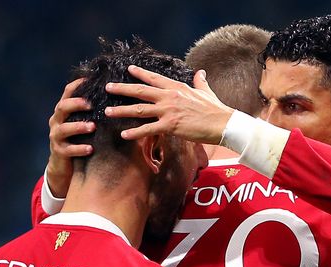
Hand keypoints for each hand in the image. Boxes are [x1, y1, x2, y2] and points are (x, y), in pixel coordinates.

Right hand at [46, 79, 95, 197]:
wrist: (65, 166)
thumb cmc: (80, 139)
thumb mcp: (85, 123)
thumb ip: (94, 112)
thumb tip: (120, 98)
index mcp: (64, 111)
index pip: (67, 92)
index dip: (77, 85)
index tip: (91, 78)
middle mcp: (57, 120)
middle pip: (62, 107)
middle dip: (76, 104)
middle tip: (91, 104)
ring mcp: (56, 136)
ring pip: (64, 128)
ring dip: (78, 126)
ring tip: (92, 127)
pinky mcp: (59, 152)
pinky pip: (68, 149)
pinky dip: (79, 148)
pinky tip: (90, 149)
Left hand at [104, 65, 233, 143]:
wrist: (223, 123)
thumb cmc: (216, 109)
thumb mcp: (207, 92)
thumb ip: (200, 82)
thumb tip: (200, 72)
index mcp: (177, 87)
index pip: (154, 78)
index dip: (140, 73)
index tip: (128, 69)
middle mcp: (169, 96)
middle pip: (140, 91)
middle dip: (122, 89)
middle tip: (108, 87)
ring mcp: (168, 111)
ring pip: (139, 109)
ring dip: (122, 110)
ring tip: (108, 112)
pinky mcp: (170, 125)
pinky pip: (148, 129)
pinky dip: (135, 132)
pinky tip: (124, 134)